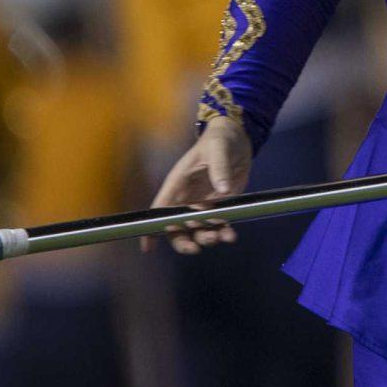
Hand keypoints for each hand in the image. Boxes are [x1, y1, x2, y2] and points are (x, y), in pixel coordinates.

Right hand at [149, 116, 250, 253]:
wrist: (238, 138)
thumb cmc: (220, 139)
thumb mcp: (218, 148)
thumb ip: (219, 167)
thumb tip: (223, 190)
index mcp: (178, 183)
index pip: (160, 208)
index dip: (152, 228)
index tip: (148, 247)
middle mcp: (187, 197)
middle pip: (177, 226)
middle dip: (184, 240)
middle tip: (196, 248)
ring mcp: (202, 203)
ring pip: (197, 229)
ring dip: (206, 238)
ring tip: (221, 237)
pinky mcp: (218, 206)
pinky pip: (217, 225)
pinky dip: (223, 232)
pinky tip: (231, 235)